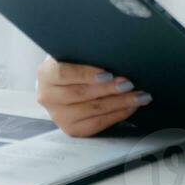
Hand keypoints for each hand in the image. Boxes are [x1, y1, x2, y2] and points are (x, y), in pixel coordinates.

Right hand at [36, 58, 150, 136]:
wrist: (59, 86)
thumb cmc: (72, 65)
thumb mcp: (73, 55)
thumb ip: (86, 55)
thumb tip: (114, 56)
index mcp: (45, 74)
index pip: (64, 73)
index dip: (86, 74)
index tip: (108, 73)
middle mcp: (47, 97)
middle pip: (81, 94)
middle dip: (109, 89)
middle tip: (130, 83)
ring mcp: (58, 116)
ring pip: (92, 110)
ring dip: (120, 103)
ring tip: (139, 96)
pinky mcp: (71, 129)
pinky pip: (97, 123)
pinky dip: (117, 115)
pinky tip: (131, 107)